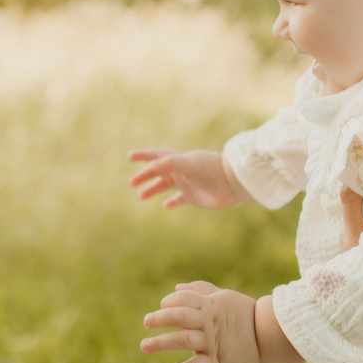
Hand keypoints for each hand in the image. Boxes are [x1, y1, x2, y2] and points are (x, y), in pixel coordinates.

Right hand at [127, 148, 247, 210]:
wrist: (232, 182)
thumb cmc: (211, 170)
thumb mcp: (188, 165)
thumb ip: (170, 164)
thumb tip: (153, 166)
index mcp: (179, 161)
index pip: (157, 156)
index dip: (143, 156)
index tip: (129, 156)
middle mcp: (182, 171)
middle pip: (159, 172)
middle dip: (145, 176)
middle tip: (131, 183)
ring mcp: (188, 183)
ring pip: (166, 185)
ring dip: (153, 189)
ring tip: (141, 196)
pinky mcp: (195, 196)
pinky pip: (180, 198)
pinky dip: (172, 202)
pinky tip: (165, 206)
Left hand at [142, 283, 298, 362]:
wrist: (268, 337)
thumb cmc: (244, 314)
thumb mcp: (224, 297)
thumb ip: (200, 291)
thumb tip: (175, 289)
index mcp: (210, 305)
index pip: (184, 299)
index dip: (171, 301)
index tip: (162, 306)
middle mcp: (208, 322)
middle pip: (180, 317)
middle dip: (161, 318)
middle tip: (146, 322)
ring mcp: (211, 342)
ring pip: (183, 340)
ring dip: (161, 342)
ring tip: (144, 346)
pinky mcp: (216, 361)